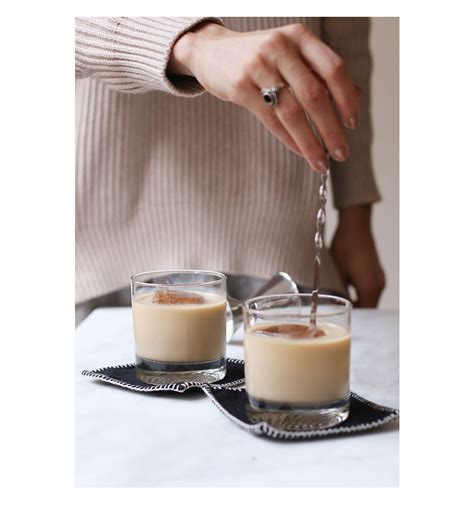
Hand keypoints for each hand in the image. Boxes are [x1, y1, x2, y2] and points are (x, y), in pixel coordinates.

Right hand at [169, 22, 360, 171]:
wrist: (211, 51)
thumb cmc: (259, 57)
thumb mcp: (292, 55)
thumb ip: (320, 73)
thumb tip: (355, 97)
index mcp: (300, 37)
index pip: (334, 69)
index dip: (347, 99)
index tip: (352, 124)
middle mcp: (281, 46)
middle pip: (314, 95)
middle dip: (331, 129)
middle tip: (341, 152)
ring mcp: (258, 65)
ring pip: (292, 111)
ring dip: (310, 142)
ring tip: (320, 161)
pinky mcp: (240, 85)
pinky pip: (270, 118)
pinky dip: (288, 139)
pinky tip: (299, 150)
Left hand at [330, 205, 385, 307]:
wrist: (355, 225)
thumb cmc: (346, 246)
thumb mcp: (337, 272)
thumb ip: (338, 291)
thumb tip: (333, 302)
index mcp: (370, 288)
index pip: (364, 313)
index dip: (351, 317)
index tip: (338, 319)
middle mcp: (379, 285)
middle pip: (368, 307)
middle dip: (354, 311)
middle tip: (336, 313)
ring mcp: (379, 278)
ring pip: (368, 299)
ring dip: (356, 301)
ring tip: (339, 302)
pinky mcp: (376, 272)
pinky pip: (369, 289)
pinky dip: (359, 293)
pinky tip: (345, 289)